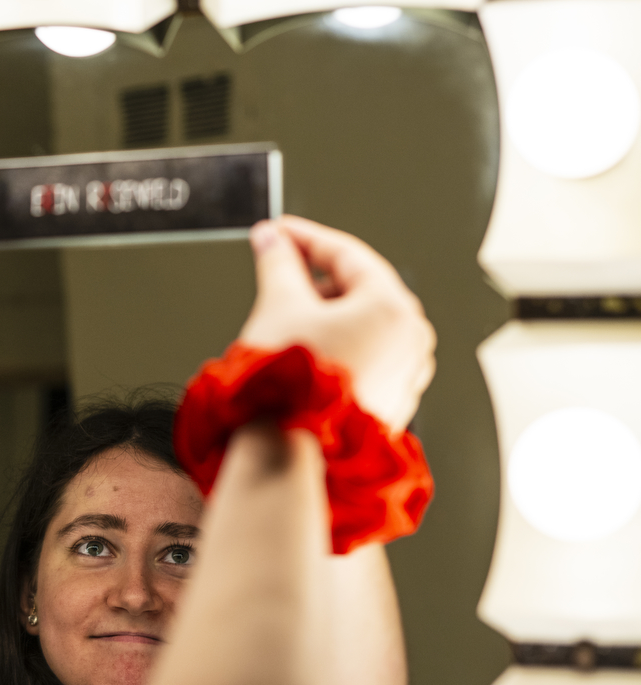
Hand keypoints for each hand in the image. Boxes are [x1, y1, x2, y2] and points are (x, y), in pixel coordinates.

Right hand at [239, 215, 434, 430]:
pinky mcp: (394, 402)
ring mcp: (408, 373)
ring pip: (364, 326)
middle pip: (360, 290)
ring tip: (289, 323)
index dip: (305, 238)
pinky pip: (368, 359)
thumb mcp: (279, 306)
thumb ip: (278, 263)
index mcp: (393, 307)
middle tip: (279, 275)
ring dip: (327, 316)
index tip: (280, 233)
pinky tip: (307, 354)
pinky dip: (340, 348)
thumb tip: (272, 240)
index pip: (346, 254)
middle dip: (316, 281)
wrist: (291, 451)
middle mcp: (412, 339)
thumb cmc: (292, 387)